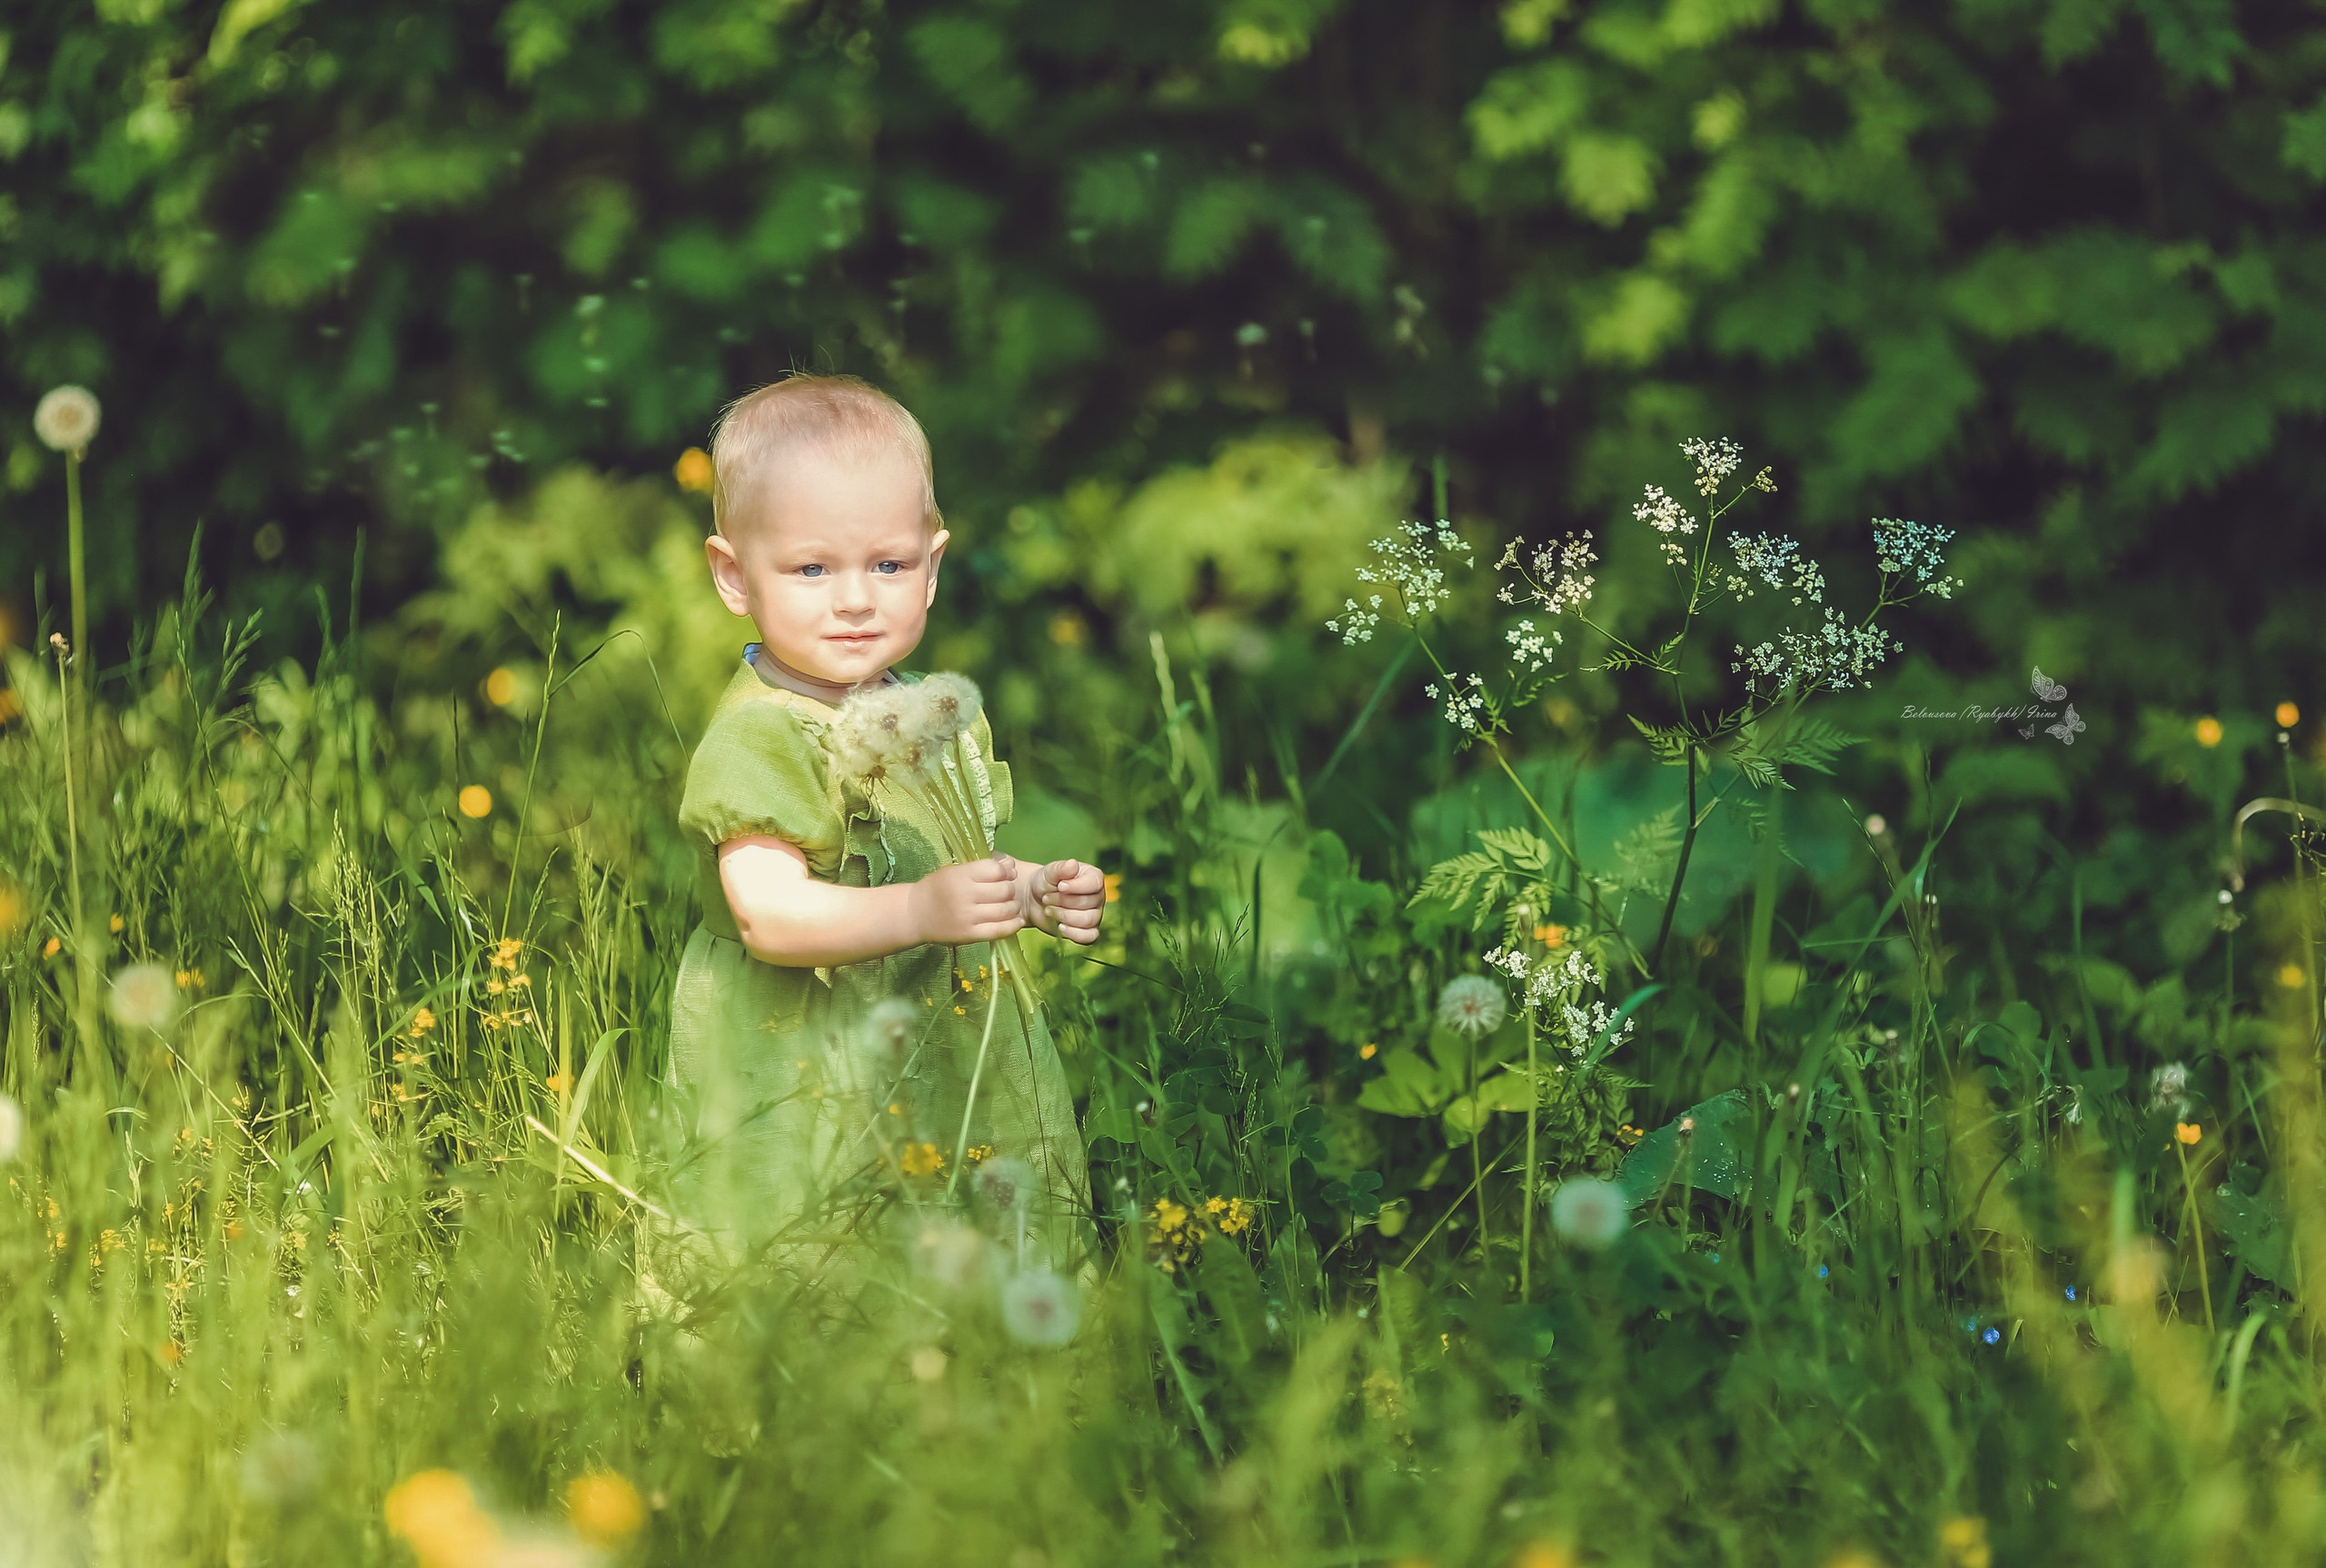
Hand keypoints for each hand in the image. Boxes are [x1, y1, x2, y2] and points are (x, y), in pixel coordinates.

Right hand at [912, 858, 1026, 945]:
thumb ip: (982, 868)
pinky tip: (1017, 921)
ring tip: (1011, 905)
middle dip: (1010, 889)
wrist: (915, 915)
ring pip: (1005, 910)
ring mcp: (967, 917)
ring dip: (1013, 906)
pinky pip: (999, 930)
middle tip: (1008, 891)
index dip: (1006, 871)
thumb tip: (1011, 865)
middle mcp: (965, 895)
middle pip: (1003, 890)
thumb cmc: (936, 889)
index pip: (995, 870)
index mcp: (960, 875)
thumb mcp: (955, 871)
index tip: (1007, 874)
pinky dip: (1013, 925)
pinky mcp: (969, 935)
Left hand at [1023, 858, 1105, 944]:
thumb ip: (1061, 868)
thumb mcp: (1049, 872)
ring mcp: (1094, 915)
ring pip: (1088, 920)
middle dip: (1063, 901)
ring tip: (1049, 909)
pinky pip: (1089, 937)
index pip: (1095, 884)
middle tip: (1047, 897)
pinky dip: (1074, 934)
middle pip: (1089, 903)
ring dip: (1064, 916)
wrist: (1034, 900)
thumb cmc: (1045, 882)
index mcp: (1094, 878)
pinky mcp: (1086, 931)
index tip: (1060, 886)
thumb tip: (1072, 864)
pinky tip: (1060, 927)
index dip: (1076, 887)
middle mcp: (1098, 896)